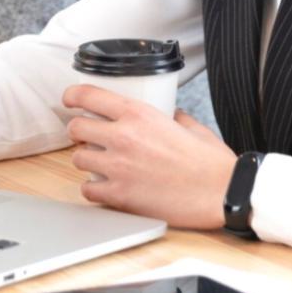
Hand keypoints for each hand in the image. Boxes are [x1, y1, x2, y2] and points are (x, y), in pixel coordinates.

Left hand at [63, 84, 236, 229]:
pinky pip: (88, 190)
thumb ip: (171, 115)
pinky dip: (93, 189)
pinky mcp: (120, 195)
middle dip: (79, 132)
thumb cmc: (211, 162)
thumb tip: (167, 113)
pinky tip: (104, 188)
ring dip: (86, 160)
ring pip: (78, 159)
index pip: (88, 96)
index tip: (69, 100)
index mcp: (139, 114)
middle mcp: (123, 137)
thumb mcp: (191, 126)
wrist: (222, 193)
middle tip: (87, 138)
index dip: (72, 96)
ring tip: (99, 164)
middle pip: (76, 128)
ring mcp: (119, 167)